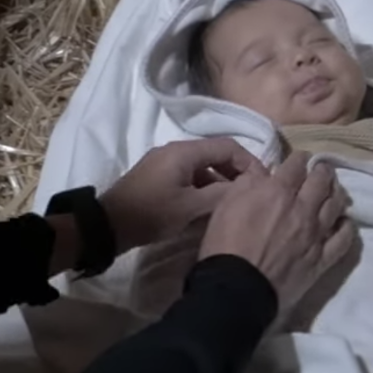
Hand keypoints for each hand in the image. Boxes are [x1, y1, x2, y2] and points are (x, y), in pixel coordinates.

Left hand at [102, 138, 264, 251]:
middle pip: (216, 154)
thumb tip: (247, 188)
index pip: (228, 146)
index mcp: (184, 152)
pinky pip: (190, 175)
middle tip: (252, 194)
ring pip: (203, 166)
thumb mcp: (190, 207)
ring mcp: (165, 163)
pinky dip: (205, 186)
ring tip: (235, 202)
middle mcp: (175, 151)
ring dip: (221, 180)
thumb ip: (221, 195)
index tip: (263, 183)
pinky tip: (211, 206)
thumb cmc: (151, 213)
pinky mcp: (159, 176)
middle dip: (236, 171)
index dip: (249, 162)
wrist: (109, 225)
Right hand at [200, 151, 355, 316]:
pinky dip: (346, 227)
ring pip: (335, 205)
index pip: (296, 165)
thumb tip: (263, 173)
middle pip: (321, 181)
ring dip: (337, 193)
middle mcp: (302, 208)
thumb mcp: (226, 204)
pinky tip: (345, 222)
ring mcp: (316, 234)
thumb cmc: (225, 245)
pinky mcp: (321, 259)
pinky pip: (342, 240)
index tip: (300, 158)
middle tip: (322, 169)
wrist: (237, 287)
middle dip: (322, 171)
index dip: (299, 158)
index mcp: (277, 192)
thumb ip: (247, 183)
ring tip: (335, 189)